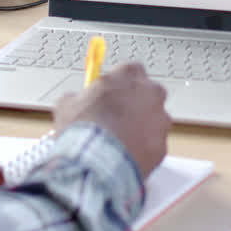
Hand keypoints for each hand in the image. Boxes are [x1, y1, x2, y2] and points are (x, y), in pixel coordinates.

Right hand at [52, 63, 169, 178]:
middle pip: (148, 93)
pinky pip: (153, 145)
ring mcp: (160, 120)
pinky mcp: (163, 145)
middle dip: (135, 103)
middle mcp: (150, 93)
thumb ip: (78, 97)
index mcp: (128, 75)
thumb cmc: (82, 129)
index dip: (120, 83)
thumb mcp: (68, 105)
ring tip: (119, 141)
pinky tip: (125, 155)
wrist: (95, 161)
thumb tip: (76, 100)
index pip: (131, 69)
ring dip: (140, 127)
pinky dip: (142, 149)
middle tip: (117, 117)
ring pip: (153, 121)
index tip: (111, 92)